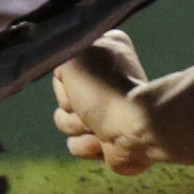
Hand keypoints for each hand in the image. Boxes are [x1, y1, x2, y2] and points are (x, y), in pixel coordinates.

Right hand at [52, 30, 159, 176]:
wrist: (135, 130)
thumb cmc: (104, 89)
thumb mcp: (73, 55)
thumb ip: (60, 49)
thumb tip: (58, 65)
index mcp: (103, 49)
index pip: (63, 63)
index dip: (65, 76)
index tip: (78, 79)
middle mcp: (104, 77)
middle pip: (61, 94)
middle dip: (71, 105)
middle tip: (88, 106)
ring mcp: (104, 110)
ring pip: (64, 120)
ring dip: (77, 126)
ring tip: (98, 126)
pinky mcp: (104, 139)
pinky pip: (76, 144)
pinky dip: (87, 145)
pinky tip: (103, 141)